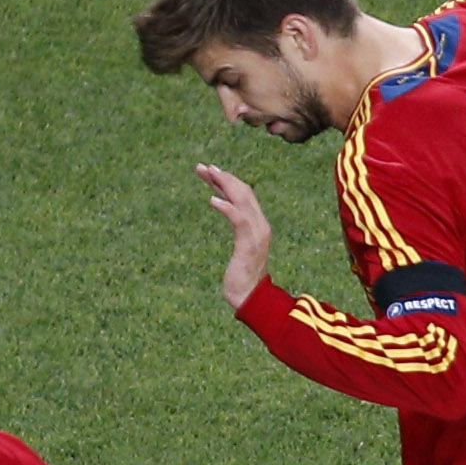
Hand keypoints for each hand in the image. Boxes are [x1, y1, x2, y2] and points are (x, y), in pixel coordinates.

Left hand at [195, 164, 273, 307]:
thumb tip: (232, 222)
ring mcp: (257, 234)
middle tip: (204, 167)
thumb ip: (240, 232)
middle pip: (243, 192)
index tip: (210, 171)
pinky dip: (226, 208)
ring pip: (242, 199)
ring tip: (207, 174)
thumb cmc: (242, 276)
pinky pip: (238, 220)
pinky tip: (212, 200)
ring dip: (223, 184)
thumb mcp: (241, 248)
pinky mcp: (249, 244)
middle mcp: (261, 225)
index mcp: (259, 224)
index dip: (227, 181)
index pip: (244, 195)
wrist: (250, 297)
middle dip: (223, 177)